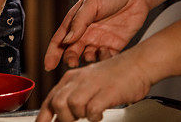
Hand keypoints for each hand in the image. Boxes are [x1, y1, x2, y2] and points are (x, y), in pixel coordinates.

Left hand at [36, 52, 152, 121]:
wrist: (137, 64)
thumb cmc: (114, 76)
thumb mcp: (87, 83)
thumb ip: (73, 96)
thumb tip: (60, 115)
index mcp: (71, 78)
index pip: (50, 99)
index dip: (43, 116)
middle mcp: (79, 79)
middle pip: (57, 103)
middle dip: (62, 118)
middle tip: (73, 120)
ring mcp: (93, 84)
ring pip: (72, 105)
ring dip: (79, 115)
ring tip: (89, 114)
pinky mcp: (107, 92)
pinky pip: (92, 109)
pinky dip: (94, 116)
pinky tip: (99, 113)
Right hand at [45, 0, 151, 69]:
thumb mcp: (91, 4)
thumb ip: (79, 22)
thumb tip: (66, 40)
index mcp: (76, 21)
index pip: (60, 39)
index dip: (52, 53)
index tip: (48, 66)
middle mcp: (86, 32)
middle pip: (72, 51)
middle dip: (69, 59)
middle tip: (72, 62)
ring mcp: (100, 40)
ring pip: (88, 57)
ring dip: (87, 59)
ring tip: (91, 54)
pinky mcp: (115, 45)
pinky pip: (106, 58)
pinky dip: (104, 60)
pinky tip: (106, 51)